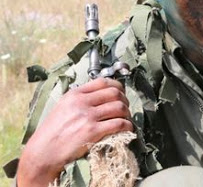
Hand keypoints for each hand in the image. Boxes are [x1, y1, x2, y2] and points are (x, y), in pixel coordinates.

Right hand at [17, 77, 132, 186]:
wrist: (42, 153)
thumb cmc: (52, 132)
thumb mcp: (63, 107)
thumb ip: (80, 99)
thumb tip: (101, 94)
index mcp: (74, 94)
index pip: (103, 82)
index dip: (117, 86)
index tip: (121, 93)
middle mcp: (81, 102)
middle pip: (115, 93)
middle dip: (125, 100)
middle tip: (125, 108)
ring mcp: (87, 116)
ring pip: (119, 107)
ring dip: (127, 113)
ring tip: (125, 119)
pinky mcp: (92, 131)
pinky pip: (119, 124)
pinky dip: (127, 126)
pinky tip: (127, 129)